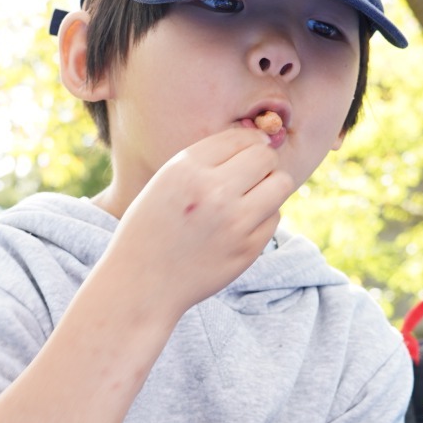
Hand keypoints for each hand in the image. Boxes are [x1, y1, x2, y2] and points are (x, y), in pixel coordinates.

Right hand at [101, 126, 294, 317]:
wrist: (142, 283)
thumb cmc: (152, 228)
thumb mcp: (166, 182)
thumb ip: (206, 160)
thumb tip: (260, 142)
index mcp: (186, 170)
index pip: (240, 138)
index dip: (249, 142)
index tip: (248, 151)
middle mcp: (213, 192)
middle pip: (266, 157)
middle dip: (263, 162)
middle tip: (252, 175)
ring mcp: (234, 222)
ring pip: (280, 183)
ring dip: (270, 186)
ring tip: (252, 196)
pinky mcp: (248, 249)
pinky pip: (274, 216)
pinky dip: (263, 216)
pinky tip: (240, 225)